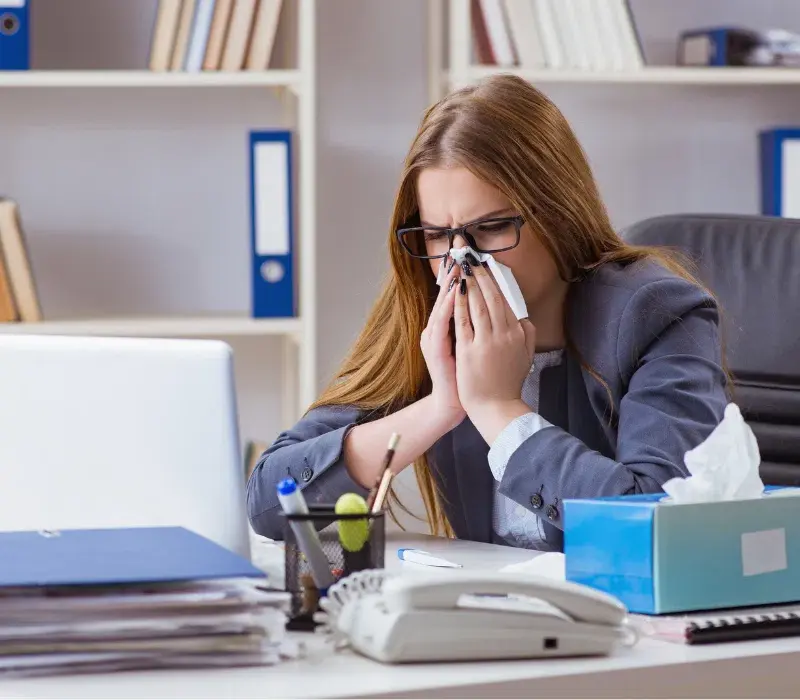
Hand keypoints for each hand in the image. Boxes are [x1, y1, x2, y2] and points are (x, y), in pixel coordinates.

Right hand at [420, 256, 464, 429]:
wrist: (456, 402)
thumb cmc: (468, 376)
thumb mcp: (474, 346)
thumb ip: (480, 327)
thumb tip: (496, 309)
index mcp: (448, 326)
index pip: (455, 294)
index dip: (461, 274)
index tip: (468, 254)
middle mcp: (437, 328)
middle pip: (446, 293)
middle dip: (454, 270)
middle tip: (460, 249)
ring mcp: (434, 337)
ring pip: (443, 303)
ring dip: (451, 283)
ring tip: (459, 264)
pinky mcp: (435, 347)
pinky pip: (442, 322)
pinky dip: (450, 306)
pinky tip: (457, 292)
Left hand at [454, 255, 535, 440]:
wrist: (497, 408)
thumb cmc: (508, 384)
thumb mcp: (525, 358)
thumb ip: (526, 336)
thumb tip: (524, 319)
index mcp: (517, 334)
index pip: (506, 301)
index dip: (495, 281)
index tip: (487, 265)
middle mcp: (504, 334)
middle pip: (493, 297)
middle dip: (482, 274)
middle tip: (472, 257)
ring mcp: (487, 342)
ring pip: (479, 305)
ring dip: (471, 284)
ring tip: (464, 267)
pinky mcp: (471, 351)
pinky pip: (464, 321)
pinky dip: (460, 304)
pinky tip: (456, 291)